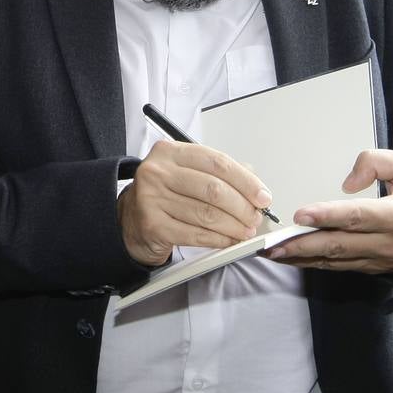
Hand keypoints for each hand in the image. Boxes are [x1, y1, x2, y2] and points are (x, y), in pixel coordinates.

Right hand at [117, 140, 271, 265]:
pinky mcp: (154, 225)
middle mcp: (157, 172)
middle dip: (242, 206)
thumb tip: (254, 184)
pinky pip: (196, 234)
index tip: (262, 196)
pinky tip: (229, 239)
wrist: (130, 221)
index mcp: (169, 153)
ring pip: (207, 214)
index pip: (217, 162)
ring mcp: (152, 199)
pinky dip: (219, 239)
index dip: (245, 181)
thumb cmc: (163, 195)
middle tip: (255, 217)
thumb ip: (219, 173)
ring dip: (234, 226)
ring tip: (246, 230)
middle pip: (213, 189)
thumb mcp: (187, 173)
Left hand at [264, 149, 392, 273]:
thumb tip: (346, 183)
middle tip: (271, 244)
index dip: (328, 216)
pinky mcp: (374, 268)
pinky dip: (314, 264)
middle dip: (302, 246)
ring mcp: (381, 259)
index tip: (301, 215)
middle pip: (340, 245)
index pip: (358, 216)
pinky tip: (292, 259)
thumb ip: (377, 163)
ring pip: (336, 261)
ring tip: (271, 253)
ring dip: (302, 258)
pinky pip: (340, 267)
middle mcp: (389, 242)